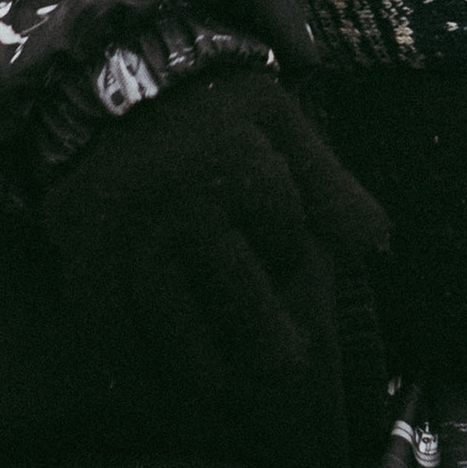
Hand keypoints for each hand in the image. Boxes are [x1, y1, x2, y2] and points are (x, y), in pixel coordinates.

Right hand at [38, 67, 389, 467]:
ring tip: (224, 387)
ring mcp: (129, 227)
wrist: (107, 80)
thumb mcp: (274, 122)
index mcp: (236, 154)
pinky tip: (150, 384)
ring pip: (171, 314)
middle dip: (265, 334)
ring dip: (200, 361)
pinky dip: (129, 359)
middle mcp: (182, 194)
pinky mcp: (84, 248)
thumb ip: (327, 182)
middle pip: (234, 285)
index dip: (289, 249)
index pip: (280, 224)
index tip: (285, 261)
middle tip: (289, 368)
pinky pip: (106, 319)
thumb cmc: (209, 108)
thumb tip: (382, 246)